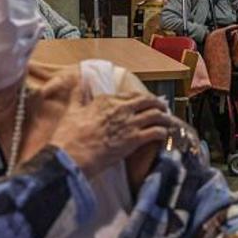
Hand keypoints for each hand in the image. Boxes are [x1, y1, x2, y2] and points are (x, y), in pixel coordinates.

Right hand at [47, 87, 171, 176]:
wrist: (71, 155)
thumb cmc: (69, 135)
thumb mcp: (72, 110)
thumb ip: (78, 95)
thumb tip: (80, 81)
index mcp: (107, 100)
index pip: (131, 95)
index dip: (142, 98)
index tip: (146, 102)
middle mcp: (121, 109)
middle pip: (147, 102)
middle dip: (158, 104)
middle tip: (163, 108)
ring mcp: (129, 124)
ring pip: (155, 115)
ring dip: (165, 117)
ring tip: (168, 120)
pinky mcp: (134, 140)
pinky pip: (156, 132)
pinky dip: (163, 132)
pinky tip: (164, 134)